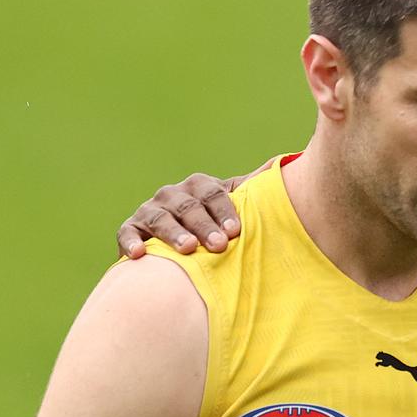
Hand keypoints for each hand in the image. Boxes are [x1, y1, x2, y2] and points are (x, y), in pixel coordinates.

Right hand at [116, 157, 277, 257]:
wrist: (181, 242)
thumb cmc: (217, 223)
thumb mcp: (234, 204)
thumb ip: (254, 188)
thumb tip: (288, 162)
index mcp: (200, 187)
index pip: (213, 194)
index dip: (224, 211)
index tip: (236, 231)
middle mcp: (173, 194)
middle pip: (188, 206)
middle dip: (204, 225)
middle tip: (219, 245)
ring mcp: (150, 210)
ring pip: (160, 218)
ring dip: (173, 233)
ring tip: (188, 249)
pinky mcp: (131, 229)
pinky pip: (127, 233)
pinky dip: (131, 242)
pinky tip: (139, 254)